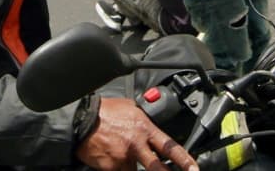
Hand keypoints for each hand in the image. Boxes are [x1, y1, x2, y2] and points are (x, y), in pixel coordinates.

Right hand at [76, 97, 197, 170]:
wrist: (81, 119)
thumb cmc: (104, 112)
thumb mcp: (131, 109)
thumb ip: (144, 121)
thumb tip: (152, 129)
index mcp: (144, 129)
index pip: (170, 147)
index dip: (185, 161)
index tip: (194, 169)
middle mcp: (136, 144)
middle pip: (158, 168)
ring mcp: (123, 158)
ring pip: (134, 170)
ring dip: (131, 164)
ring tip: (119, 150)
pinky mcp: (110, 167)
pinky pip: (119, 170)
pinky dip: (116, 166)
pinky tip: (109, 155)